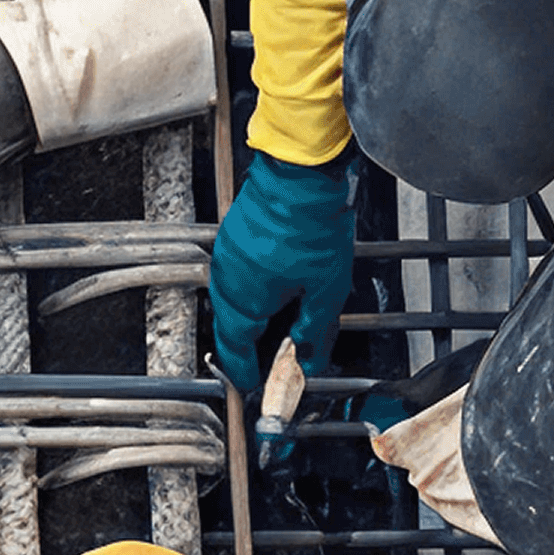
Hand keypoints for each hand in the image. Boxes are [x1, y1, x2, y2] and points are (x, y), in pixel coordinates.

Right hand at [208, 150, 355, 401]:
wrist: (302, 171)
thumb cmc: (312, 225)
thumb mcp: (327, 290)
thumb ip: (315, 330)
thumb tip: (308, 357)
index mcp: (244, 299)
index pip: (236, 348)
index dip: (243, 370)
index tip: (249, 383)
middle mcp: (227, 280)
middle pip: (230, 325)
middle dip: (245, 346)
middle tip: (262, 360)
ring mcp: (227, 255)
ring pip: (232, 299)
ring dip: (249, 316)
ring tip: (273, 324)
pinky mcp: (234, 236)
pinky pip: (235, 276)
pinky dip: (250, 291)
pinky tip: (274, 288)